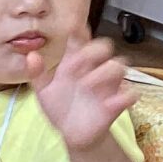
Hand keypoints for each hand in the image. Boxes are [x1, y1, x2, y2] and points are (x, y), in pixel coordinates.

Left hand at [28, 38, 137, 155]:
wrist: (71, 133)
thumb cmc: (60, 106)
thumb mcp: (43, 91)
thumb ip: (37, 73)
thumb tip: (31, 55)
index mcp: (75, 63)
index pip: (80, 41)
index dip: (79, 32)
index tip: (73, 28)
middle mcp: (94, 69)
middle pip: (104, 46)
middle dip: (92, 51)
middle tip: (73, 66)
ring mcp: (108, 84)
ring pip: (119, 64)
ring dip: (103, 72)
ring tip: (86, 85)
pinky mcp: (117, 102)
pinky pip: (131, 93)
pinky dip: (124, 96)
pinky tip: (108, 103)